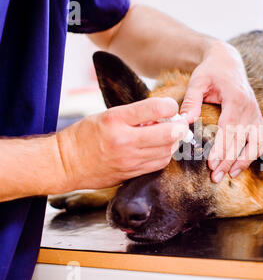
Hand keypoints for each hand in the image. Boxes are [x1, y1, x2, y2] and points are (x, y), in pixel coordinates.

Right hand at [57, 97, 187, 190]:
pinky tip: (159, 150)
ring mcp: (129, 159)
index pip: (155, 108)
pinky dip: (163, 156)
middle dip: (179, 127)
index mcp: (116, 119)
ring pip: (166, 151)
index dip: (170, 106)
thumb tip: (162, 116)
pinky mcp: (131, 173)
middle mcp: (124, 140)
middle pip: (167, 134)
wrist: (65, 164)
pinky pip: (157, 164)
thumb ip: (134, 115)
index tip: (171, 107)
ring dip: (172, 143)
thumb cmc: (84, 135)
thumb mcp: (106, 116)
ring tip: (167, 137)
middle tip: (179, 123)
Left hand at [180, 41, 262, 182]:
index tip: (212, 164)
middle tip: (216, 177)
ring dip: (245, 160)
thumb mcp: (197, 81)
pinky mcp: (257, 116)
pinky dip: (256, 151)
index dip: (222, 148)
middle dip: (229, 160)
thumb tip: (183, 123)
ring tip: (231, 175)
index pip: (230, 128)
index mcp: (236, 99)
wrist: (228, 62)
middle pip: (242, 139)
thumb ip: (191, 101)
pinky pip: (262, 137)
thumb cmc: (210, 72)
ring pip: (257, 141)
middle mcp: (250, 107)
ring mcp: (256, 112)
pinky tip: (244, 162)